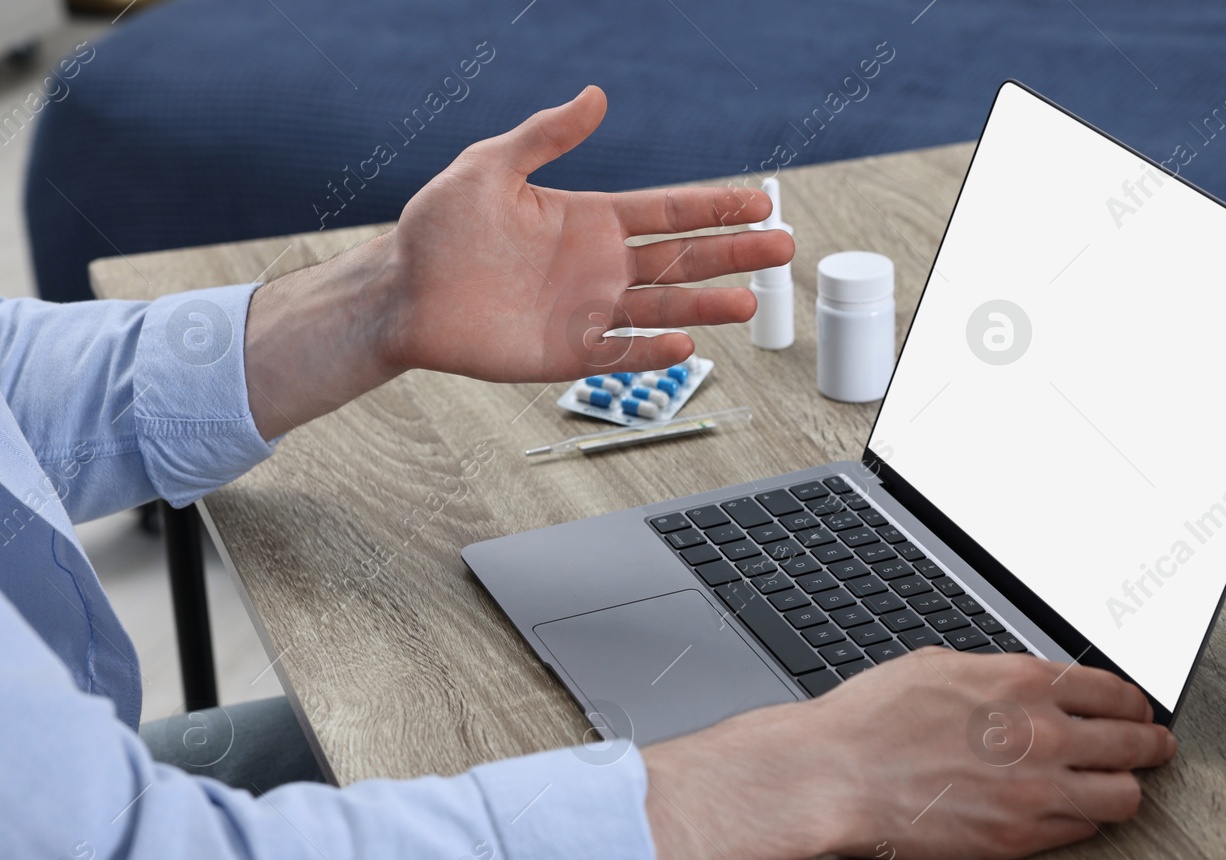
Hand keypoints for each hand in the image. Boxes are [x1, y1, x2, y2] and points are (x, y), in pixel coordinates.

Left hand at [378, 84, 792, 380]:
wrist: (402, 293)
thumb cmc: (438, 228)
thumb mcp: (489, 167)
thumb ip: (545, 136)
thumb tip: (596, 98)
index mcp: (590, 220)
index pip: (667, 211)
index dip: (714, 207)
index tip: (759, 202)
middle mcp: (600, 266)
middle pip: (682, 259)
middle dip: (733, 253)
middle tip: (782, 247)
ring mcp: (589, 311)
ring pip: (665, 308)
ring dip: (708, 304)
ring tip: (751, 301)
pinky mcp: (569, 353)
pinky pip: (622, 354)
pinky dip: (653, 351)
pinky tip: (686, 345)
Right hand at [641, 649, 1174, 859]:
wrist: (834, 773)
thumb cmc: (873, 717)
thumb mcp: (944, 665)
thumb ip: (1004, 676)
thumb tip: (1035, 683)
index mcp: (1026, 683)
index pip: (1117, 693)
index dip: (1136, 705)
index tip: (1138, 712)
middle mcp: (1044, 735)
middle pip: (1135, 744)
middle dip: (1151, 746)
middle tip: (1155, 750)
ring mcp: (1036, 791)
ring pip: (1124, 797)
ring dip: (1125, 789)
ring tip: (1122, 788)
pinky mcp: (1018, 838)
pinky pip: (1083, 833)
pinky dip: (1085, 822)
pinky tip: (1074, 814)